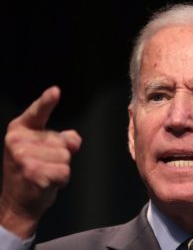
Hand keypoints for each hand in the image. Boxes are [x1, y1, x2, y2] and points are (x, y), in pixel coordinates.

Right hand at [0, 86, 80, 238]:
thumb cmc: (32, 172)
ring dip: (61, 168)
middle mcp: (19, 141)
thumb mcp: (43, 150)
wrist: (17, 202)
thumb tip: (73, 141)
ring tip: (44, 174)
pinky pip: (65, 171)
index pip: (37, 112)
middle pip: (62, 141)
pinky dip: (61, 180)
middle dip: (60, 156)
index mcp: (20, 130)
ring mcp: (24, 157)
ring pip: (65, 156)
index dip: (47, 101)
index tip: (56, 91)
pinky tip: (47, 183)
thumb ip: (60, 139)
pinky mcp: (33, 172)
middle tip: (44, 165)